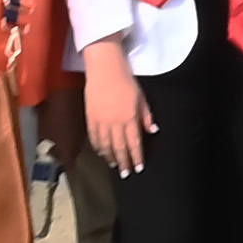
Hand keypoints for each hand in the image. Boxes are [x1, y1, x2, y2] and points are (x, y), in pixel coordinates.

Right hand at [81, 47, 153, 173]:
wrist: (104, 69)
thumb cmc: (126, 81)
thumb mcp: (142, 98)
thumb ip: (146, 116)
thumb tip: (153, 131)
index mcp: (129, 117)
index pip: (134, 142)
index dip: (136, 157)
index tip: (138, 168)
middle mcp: (114, 122)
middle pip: (119, 147)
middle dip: (124, 162)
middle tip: (126, 173)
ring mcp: (100, 120)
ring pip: (105, 144)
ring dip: (110, 157)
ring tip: (115, 166)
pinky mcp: (89, 117)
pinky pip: (93, 136)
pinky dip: (98, 147)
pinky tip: (101, 152)